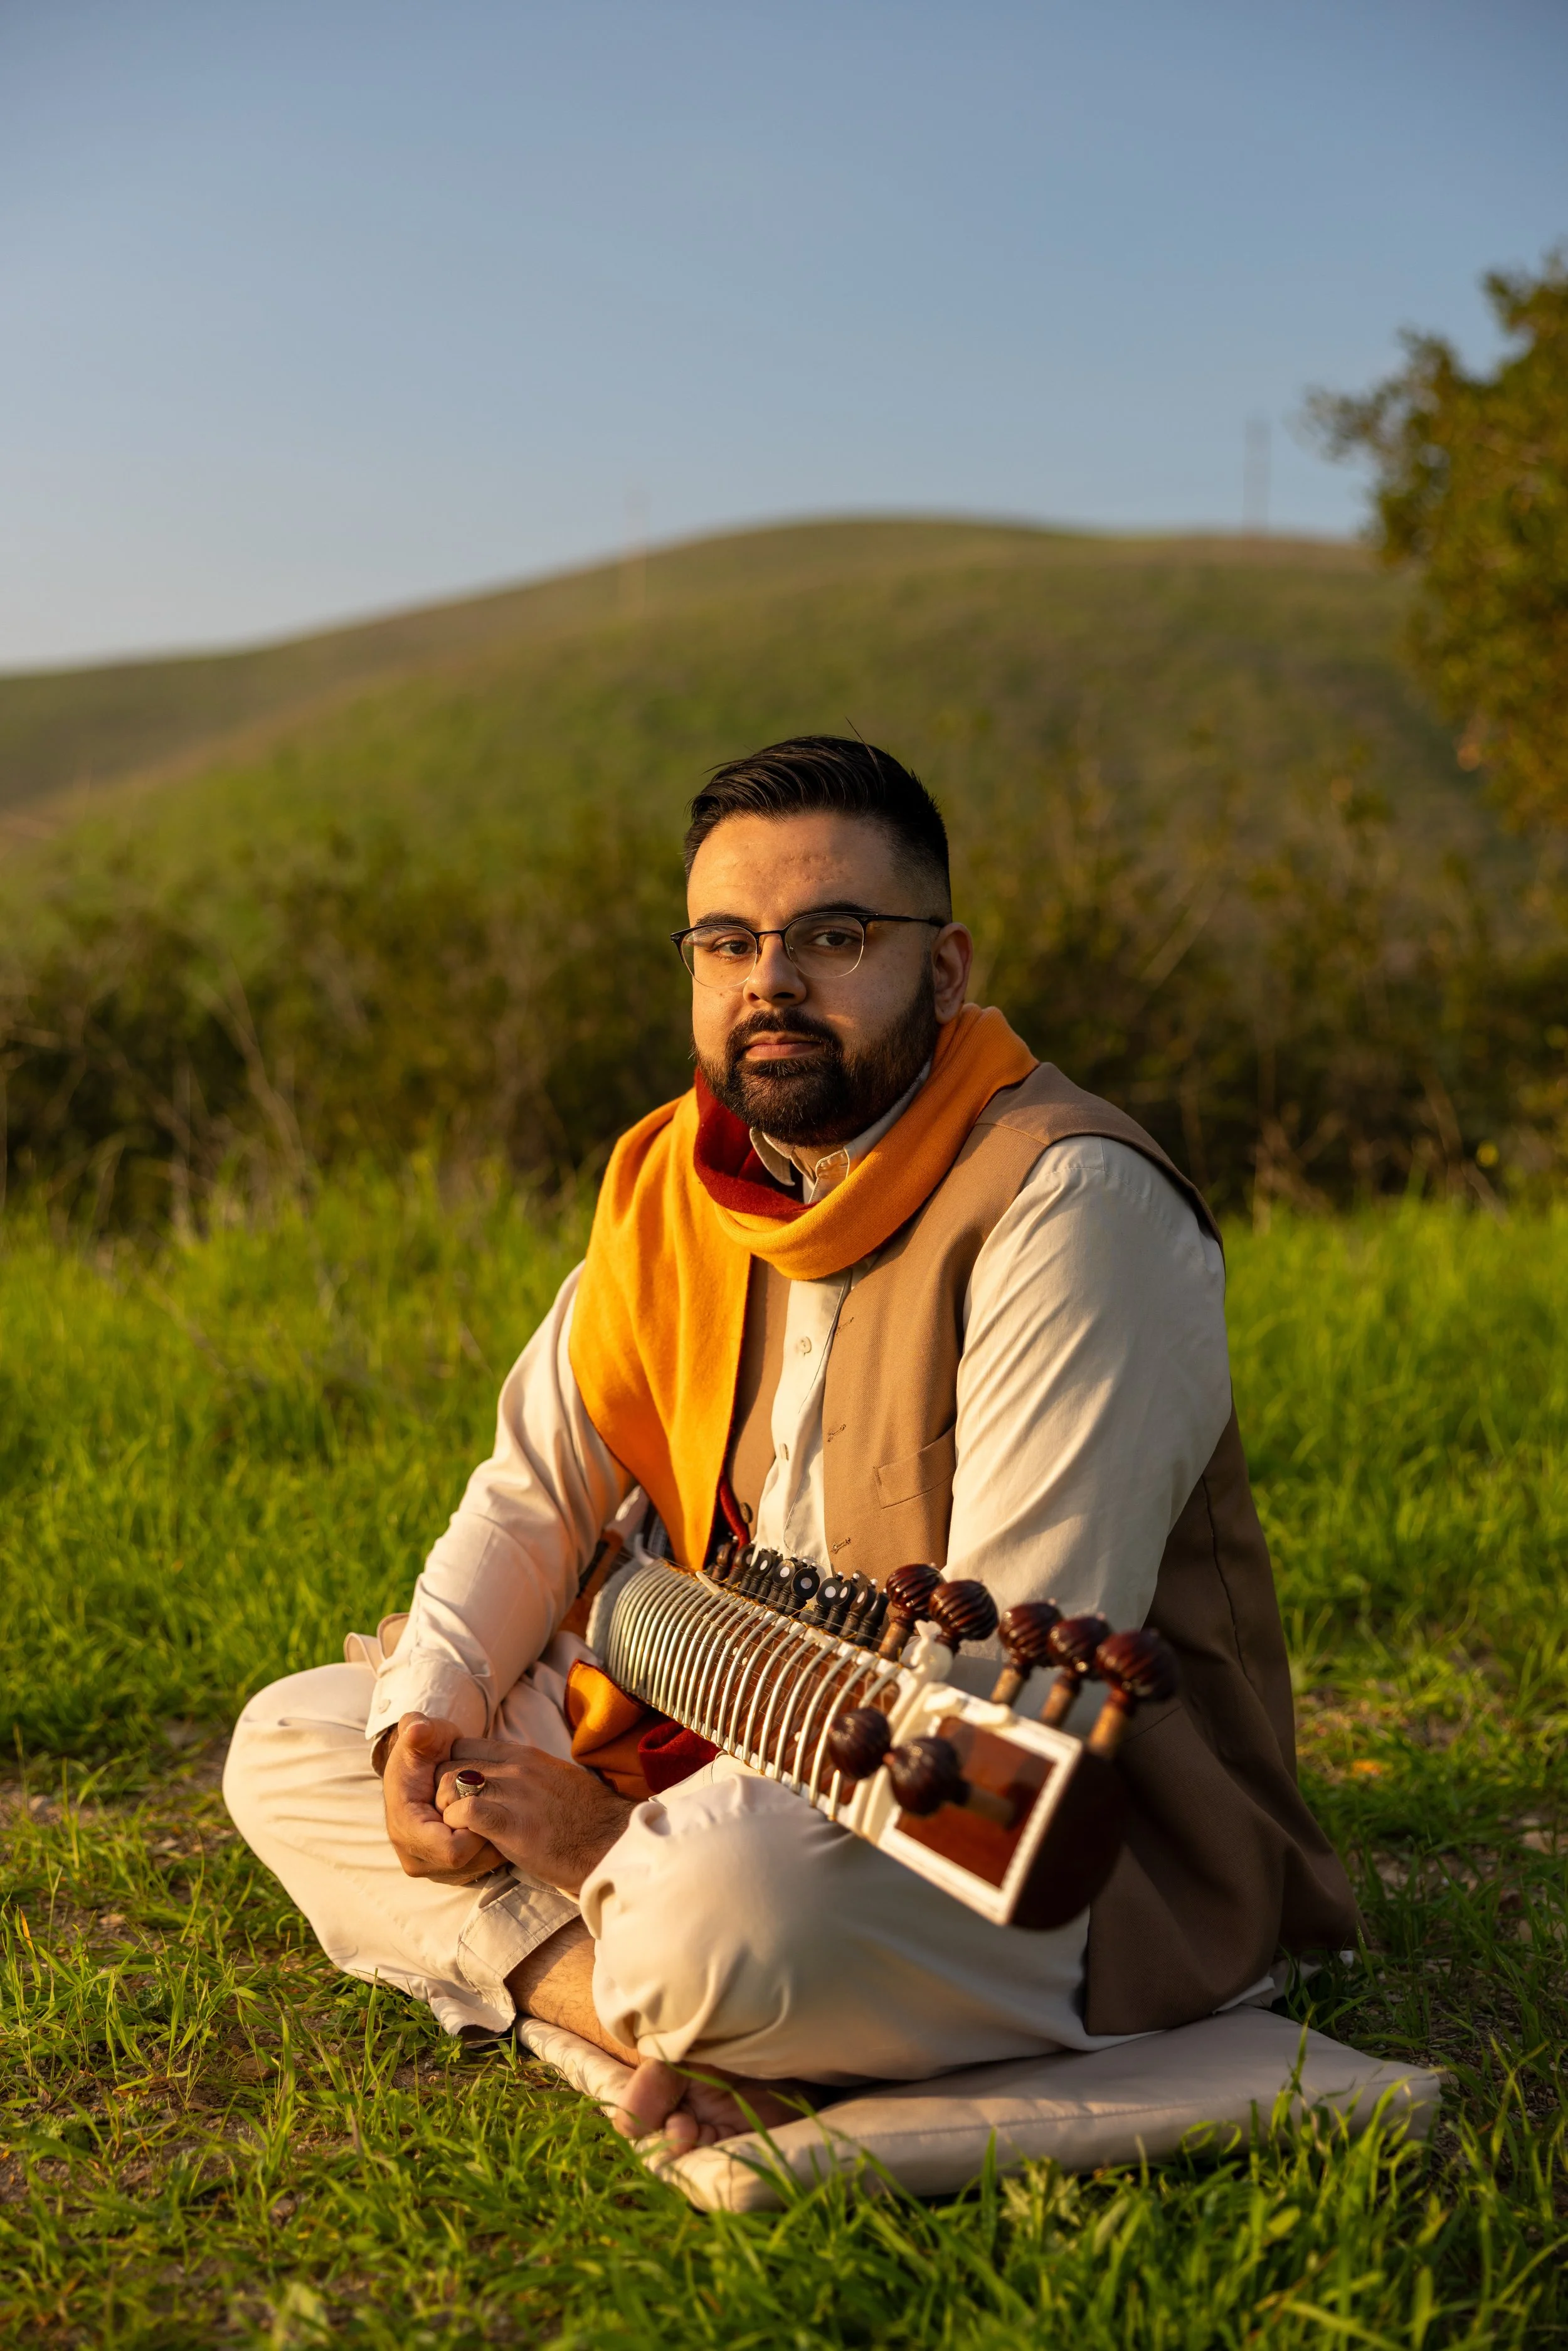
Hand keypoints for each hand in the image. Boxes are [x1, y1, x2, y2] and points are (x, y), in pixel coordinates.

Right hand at [382, 1714, 506, 1883]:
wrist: (422, 1766)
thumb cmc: (425, 1749)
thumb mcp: (423, 1736)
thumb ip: (418, 1731)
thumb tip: (417, 1729)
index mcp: (405, 1828)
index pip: (451, 1850)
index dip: (474, 1828)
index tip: (484, 1802)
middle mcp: (413, 1856)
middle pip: (466, 1864)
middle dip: (486, 1837)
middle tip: (497, 1807)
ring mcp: (428, 1867)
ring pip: (475, 1869)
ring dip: (491, 1845)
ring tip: (496, 1814)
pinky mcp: (443, 1871)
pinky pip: (477, 1870)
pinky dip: (489, 1850)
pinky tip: (493, 1825)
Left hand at [437, 1742, 634, 1895]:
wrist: (612, 1843)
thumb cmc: (584, 1817)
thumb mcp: (551, 1777)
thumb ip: (522, 1772)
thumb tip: (497, 1775)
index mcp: (524, 1755)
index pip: (463, 1745)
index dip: (449, 1768)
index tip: (452, 1793)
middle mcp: (516, 1768)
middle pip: (450, 1764)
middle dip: (440, 1791)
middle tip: (448, 1817)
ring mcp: (515, 1793)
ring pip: (450, 1784)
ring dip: (444, 1809)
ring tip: (456, 1830)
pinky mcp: (513, 1824)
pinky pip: (466, 1812)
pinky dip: (457, 1825)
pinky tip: (468, 1839)